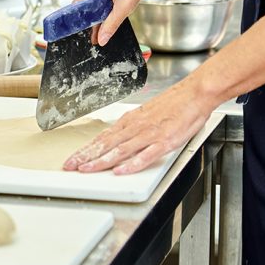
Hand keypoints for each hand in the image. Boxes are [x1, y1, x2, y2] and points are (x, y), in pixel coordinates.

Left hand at [63, 77, 217, 174]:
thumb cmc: (173, 104)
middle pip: (105, 145)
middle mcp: (135, 128)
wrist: (194, 93)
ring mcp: (149, 135)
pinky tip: (121, 171)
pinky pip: (146, 155)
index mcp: (129, 122)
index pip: (102, 138)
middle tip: (69, 166)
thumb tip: (115, 139)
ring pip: (120, 150)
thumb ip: (130, 128)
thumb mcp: (144, 114)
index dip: (85, 150)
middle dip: (85, 157)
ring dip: (101, 161)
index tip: (72, 159)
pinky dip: (132, 164)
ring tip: (87, 170)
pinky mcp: (165, 141)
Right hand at [75, 0, 166, 45]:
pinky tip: (112, 15)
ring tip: (103, 28)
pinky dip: (105, 7)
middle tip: (95, 36)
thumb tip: (102, 39)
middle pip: (85, 6)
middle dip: (90, 21)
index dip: (78, 22)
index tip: (81, 33)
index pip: (76, 7)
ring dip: (99, 14)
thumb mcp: (124, 6)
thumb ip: (111, 24)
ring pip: (94, 2)